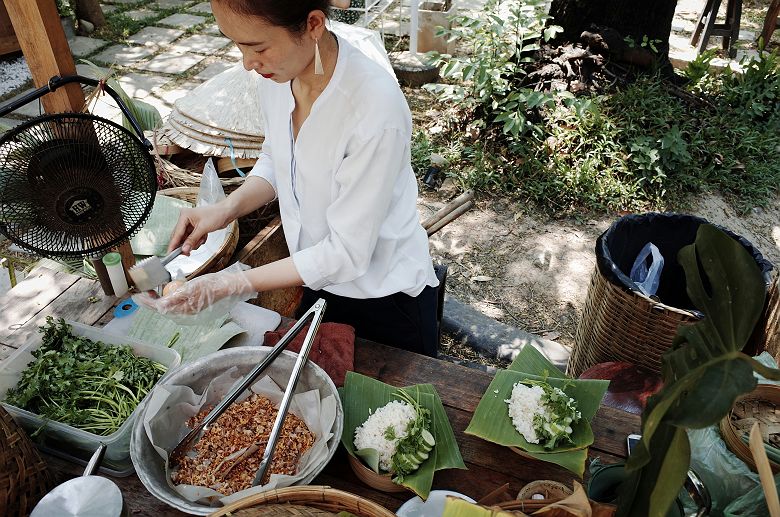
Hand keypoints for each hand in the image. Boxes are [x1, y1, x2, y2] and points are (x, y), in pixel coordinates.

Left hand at [133, 270, 256, 320]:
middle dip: (150, 300)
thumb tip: (160, 305)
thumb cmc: (212, 286)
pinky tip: (166, 290)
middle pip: (162, 308)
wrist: (228, 287)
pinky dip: (167, 297)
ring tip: (151, 289)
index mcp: (184, 309)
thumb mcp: (192, 288)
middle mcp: (184, 312)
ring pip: (167, 306)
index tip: (137, 296)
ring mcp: (188, 309)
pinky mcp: (191, 305)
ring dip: (158, 298)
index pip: (159, 308)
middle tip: (141, 291)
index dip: (147, 302)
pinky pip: (175, 303)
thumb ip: (175, 297)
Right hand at [168, 204, 230, 254]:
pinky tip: (204, 237)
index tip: (170, 254)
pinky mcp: (196, 228)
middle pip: (180, 237)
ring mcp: (191, 224)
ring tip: (202, 239)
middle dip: (186, 245)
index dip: (173, 245)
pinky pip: (193, 239)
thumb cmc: (216, 215)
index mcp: (184, 216)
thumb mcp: (203, 229)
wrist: (227, 212)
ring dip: (194, 243)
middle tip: (188, 253)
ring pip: (187, 239)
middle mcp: (185, 219)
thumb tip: (184, 249)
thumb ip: (192, 240)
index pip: (176, 233)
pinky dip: (198, 241)